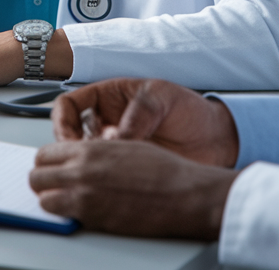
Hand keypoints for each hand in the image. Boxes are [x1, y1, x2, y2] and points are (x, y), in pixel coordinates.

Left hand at [29, 139, 237, 239]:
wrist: (184, 194)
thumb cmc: (162, 170)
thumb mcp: (123, 147)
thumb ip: (94, 152)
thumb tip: (79, 158)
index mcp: (89, 149)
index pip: (45, 153)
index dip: (47, 162)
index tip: (53, 167)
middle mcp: (82, 171)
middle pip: (36, 177)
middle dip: (42, 181)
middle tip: (53, 186)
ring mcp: (86, 197)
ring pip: (44, 200)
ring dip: (51, 201)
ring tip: (65, 201)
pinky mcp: (95, 219)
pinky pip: (64, 217)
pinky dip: (67, 216)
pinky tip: (81, 212)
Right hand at [51, 78, 238, 167]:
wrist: (216, 139)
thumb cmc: (190, 110)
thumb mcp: (162, 98)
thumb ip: (138, 113)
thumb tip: (118, 138)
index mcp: (109, 98)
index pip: (68, 106)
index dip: (62, 121)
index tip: (68, 138)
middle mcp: (107, 123)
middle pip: (68, 135)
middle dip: (69, 150)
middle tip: (81, 161)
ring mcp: (115, 147)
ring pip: (84, 157)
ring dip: (86, 165)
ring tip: (102, 171)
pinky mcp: (125, 168)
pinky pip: (104, 175)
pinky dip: (103, 179)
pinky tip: (114, 181)